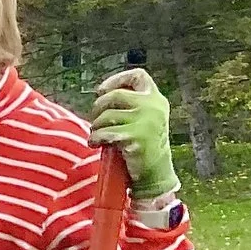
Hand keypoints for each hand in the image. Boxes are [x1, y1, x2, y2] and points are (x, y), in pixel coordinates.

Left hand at [90, 67, 179, 199]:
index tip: (101, 91)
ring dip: (95, 127)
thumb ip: (130, 104)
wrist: (155, 173)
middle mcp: (153, 106)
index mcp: (156, 99)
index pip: (137, 76)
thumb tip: (101, 93)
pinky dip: (94, 139)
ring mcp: (145, 121)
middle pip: (114, 95)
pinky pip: (103, 132)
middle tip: (95, 120)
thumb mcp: (144, 118)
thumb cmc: (143, 145)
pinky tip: (96, 144)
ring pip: (106, 116)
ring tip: (98, 136)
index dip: (116, 80)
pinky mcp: (134, 137)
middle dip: (98, 107)